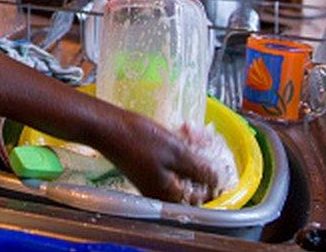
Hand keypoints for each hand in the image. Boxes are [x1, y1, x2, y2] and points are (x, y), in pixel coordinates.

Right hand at [94, 111, 219, 203]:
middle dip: (200, 164)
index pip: (201, 198)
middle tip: (204, 144)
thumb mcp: (176, 152)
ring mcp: (150, 181)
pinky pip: (168, 165)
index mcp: (167, 195)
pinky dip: (176, 151)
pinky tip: (178, 133)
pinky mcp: (145, 169)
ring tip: (191, 134)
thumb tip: (216, 181)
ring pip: (180, 172)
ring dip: (188, 155)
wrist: (107, 127)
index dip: (213, 181)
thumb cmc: (139, 139)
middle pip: (190, 185)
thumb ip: (198, 169)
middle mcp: (159, 194)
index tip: (218, 164)